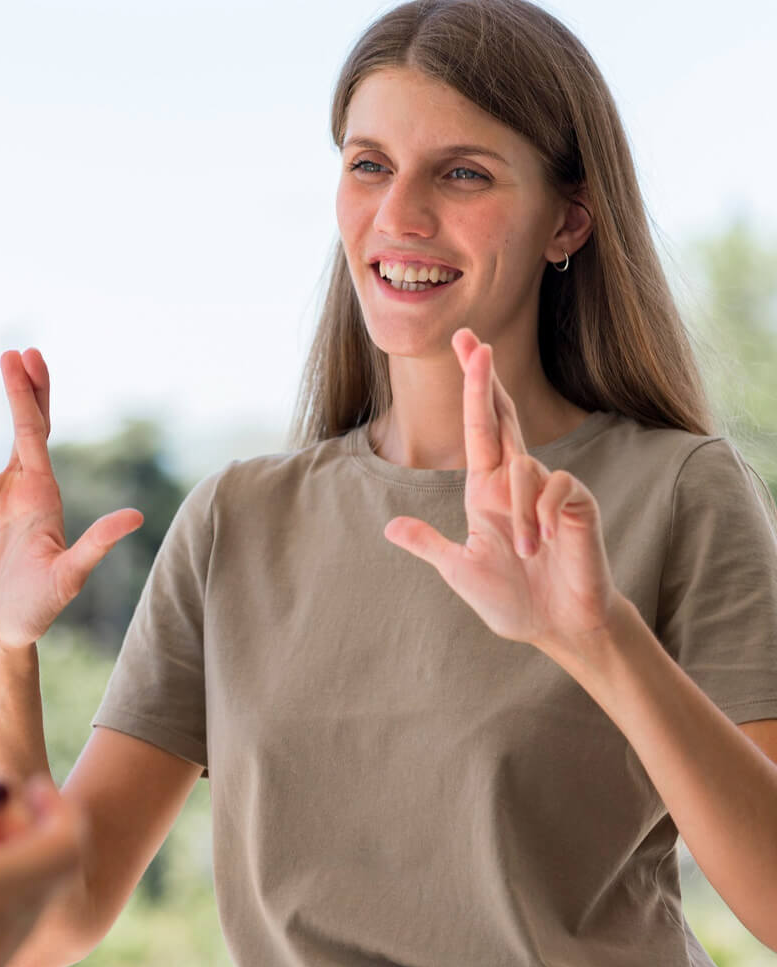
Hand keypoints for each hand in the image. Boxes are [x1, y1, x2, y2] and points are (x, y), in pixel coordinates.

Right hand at [0, 349, 143, 651]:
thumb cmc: (34, 610)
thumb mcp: (67, 577)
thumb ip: (95, 544)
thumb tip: (136, 516)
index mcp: (43, 492)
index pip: (38, 430)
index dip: (32, 392)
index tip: (26, 357)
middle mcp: (15, 486)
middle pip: (18, 422)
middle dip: (16, 387)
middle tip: (13, 353)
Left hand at [383, 327, 620, 657]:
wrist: (559, 627)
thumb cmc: (513, 599)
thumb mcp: (459, 570)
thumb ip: (429, 545)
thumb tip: (390, 526)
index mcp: (486, 490)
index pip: (480, 427)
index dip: (473, 386)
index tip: (465, 344)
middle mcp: (516, 481)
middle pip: (502, 416)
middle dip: (484, 379)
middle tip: (471, 339)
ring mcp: (548, 489)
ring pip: (523, 468)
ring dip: (520, 515)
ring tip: (526, 554)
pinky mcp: (576, 502)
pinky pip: (554, 489)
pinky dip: (542, 517)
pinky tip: (546, 545)